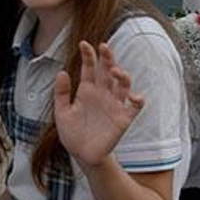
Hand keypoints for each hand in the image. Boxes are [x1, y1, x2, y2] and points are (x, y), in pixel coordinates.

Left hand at [54, 42, 144, 169]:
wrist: (82, 155)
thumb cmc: (72, 133)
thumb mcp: (62, 113)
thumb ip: (62, 93)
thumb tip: (62, 72)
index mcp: (87, 91)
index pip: (90, 68)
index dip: (88, 55)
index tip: (84, 44)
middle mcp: (102, 94)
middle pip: (108, 71)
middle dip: (108, 58)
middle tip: (104, 46)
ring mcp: (114, 105)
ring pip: (123, 85)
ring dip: (122, 76)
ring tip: (115, 71)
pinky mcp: (123, 119)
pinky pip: (134, 107)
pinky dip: (137, 100)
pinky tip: (134, 96)